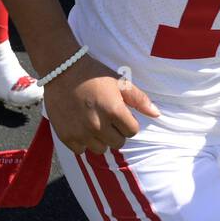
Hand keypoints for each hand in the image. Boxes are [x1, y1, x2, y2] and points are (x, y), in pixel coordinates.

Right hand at [42, 54, 159, 154]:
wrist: (62, 70)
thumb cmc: (94, 75)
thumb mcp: (120, 82)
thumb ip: (139, 99)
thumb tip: (157, 114)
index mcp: (113, 111)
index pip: (132, 131)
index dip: (128, 122)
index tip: (120, 114)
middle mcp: (98, 125)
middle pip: (118, 143)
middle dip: (116, 132)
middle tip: (106, 118)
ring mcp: (81, 132)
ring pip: (100, 149)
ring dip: (100, 139)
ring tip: (93, 123)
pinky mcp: (66, 136)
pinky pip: (81, 150)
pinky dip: (82, 142)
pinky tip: (81, 127)